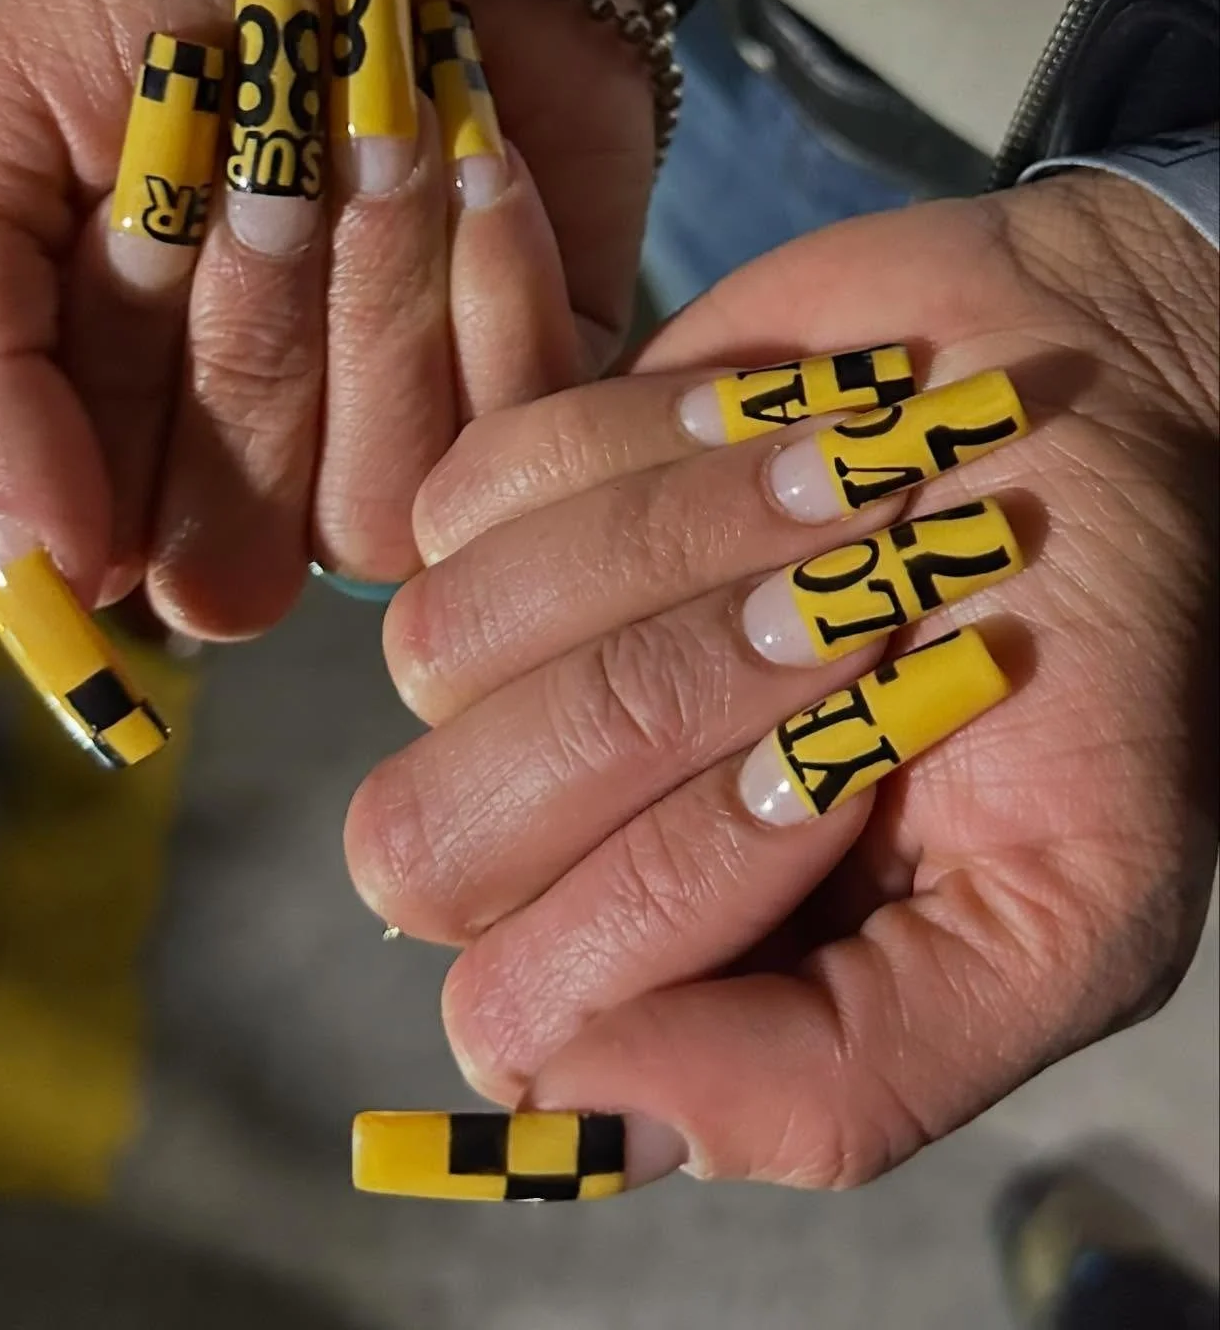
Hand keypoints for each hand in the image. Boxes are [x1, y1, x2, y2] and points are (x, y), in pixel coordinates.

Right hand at [0, 0, 650, 633]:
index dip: (120, 411)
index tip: (137, 222)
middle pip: (246, 552)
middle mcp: (258, 478)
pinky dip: (492, 272)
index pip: (113, 554)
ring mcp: (405, 439)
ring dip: (373, 289)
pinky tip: (478, 149)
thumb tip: (30, 560)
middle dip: (246, 329)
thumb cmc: (151, 0)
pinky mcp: (538, 377)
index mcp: (112, 438)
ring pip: (380, 509)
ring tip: (379, 121)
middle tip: (266, 153)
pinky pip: (521, 424)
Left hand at [345, 172, 1218, 1190]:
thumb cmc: (1088, 659)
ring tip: (839, 501)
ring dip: (674, 549)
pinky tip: (765, 433)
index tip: (862, 757)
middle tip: (849, 610)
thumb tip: (587, 1110)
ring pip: (438, 652)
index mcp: (670, 976)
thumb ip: (845, 1079)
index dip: (681, 880)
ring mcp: (504, 666)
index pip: (518, 1008)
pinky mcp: (492, 508)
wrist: (1077, 406)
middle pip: (428, 848)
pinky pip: (463, 496)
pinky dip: (635, 442)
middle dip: (663, 704)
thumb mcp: (1066, 914)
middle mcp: (554, 841)